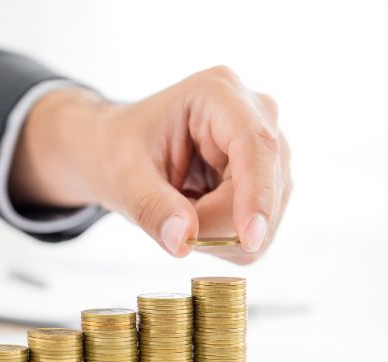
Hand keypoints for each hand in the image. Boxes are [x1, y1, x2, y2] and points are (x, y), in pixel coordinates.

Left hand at [10, 66, 291, 263]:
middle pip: (264, 185)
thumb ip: (153, 209)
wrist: (117, 150)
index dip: (258, 194)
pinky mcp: (269, 174)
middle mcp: (255, 111)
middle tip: (170, 222)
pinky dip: (227, 237)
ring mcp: (268, 144)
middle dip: (220, 222)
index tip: (250, 240)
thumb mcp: (124, 179)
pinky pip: (263, 225)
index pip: (254, 144)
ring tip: (179, 209)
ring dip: (222, 232)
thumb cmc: (118, 152)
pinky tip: (197, 216)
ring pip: (269, 211)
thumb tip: (183, 242)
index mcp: (216, 93)